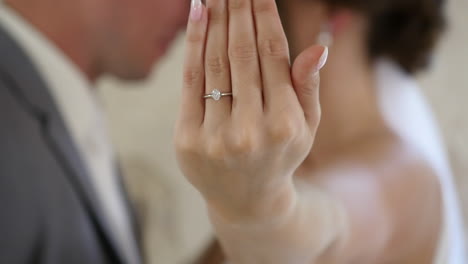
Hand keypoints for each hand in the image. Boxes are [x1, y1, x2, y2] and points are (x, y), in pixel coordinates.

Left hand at [175, 0, 327, 223]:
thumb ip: (308, 88)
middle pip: (241, 52)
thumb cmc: (280, 155)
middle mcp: (250, 130)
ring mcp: (215, 137)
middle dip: (238, 8)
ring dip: (215, 18)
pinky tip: (198, 14)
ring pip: (215, 62)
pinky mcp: (188, 140)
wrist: (246, 200)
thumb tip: (316, 47)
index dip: (264, 15)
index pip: (272, 54)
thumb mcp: (306, 128)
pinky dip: (194, 44)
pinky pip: (191, 82)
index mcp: (285, 124)